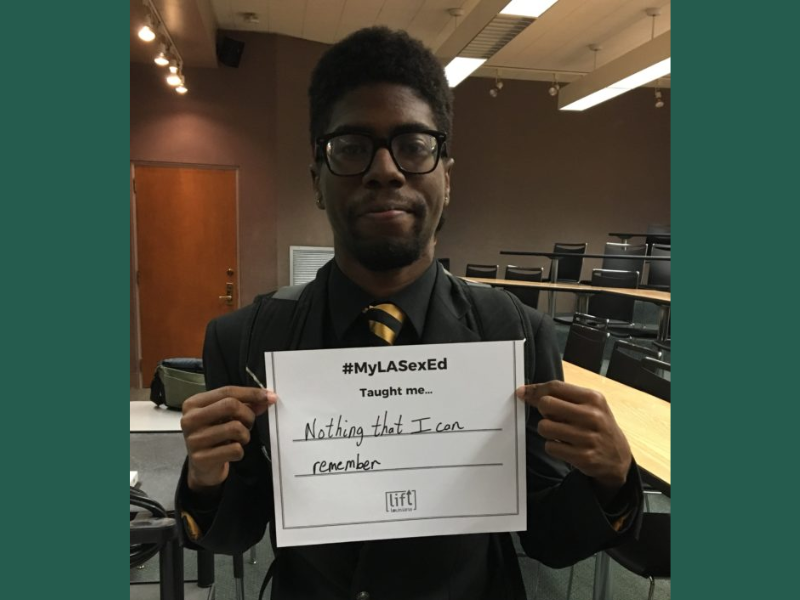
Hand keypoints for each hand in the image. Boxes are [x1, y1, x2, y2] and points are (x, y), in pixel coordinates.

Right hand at [180, 386, 276, 491]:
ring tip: (238, 440)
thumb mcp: (226, 417)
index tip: (269, 397)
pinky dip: (240, 451)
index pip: (227, 391)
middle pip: (231, 405)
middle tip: (249, 424)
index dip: (251, 393)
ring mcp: (194, 439)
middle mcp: (190, 419)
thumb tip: (267, 398)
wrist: (202, 467)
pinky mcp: (201, 458)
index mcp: (194, 404)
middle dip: (248, 415)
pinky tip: (231, 453)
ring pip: (235, 428)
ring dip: (245, 435)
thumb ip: (245, 405)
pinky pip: (235, 449)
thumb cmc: (215, 436)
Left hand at [516, 381, 631, 493]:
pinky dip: (552, 446)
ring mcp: (588, 437)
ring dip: (547, 430)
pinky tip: (565, 445)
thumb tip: (526, 392)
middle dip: (542, 410)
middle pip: (546, 404)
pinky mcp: (583, 457)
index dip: (535, 390)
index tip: (524, 393)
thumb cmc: (598, 426)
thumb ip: (562, 396)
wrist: (618, 457)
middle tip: (551, 416)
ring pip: (544, 427)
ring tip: (560, 432)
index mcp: (593, 398)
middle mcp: (592, 416)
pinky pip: (550, 447)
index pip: (555, 387)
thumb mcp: (590, 405)